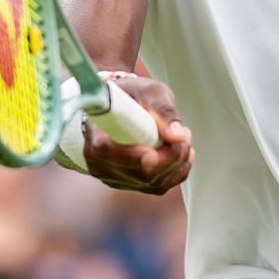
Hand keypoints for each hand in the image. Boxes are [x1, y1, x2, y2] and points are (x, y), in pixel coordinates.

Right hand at [85, 74, 193, 193]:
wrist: (126, 107)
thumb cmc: (133, 96)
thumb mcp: (150, 92)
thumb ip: (164, 111)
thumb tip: (177, 135)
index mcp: (94, 134)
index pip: (106, 152)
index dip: (133, 155)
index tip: (157, 148)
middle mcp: (99, 163)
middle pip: (138, 173)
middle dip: (169, 156)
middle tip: (183, 133)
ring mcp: (115, 177)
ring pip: (153, 182)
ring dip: (177, 161)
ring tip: (183, 137)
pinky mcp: (131, 184)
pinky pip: (160, 186)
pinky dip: (177, 171)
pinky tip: (182, 153)